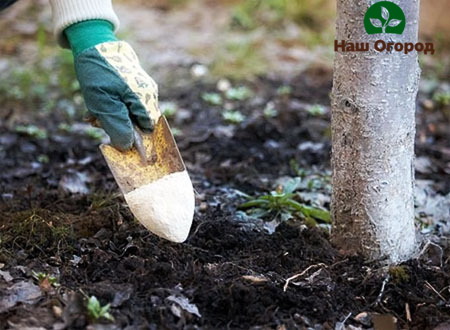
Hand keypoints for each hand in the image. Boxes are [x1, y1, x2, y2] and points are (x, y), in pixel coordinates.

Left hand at [66, 20, 157, 149]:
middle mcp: (148, 94)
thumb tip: (127, 147)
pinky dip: (110, 106)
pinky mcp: (133, 83)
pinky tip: (96, 103)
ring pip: (129, 113)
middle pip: (137, 122)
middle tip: (97, 121)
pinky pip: (125, 102)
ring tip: (93, 111)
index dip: (131, 136)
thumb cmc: (98, 73)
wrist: (93, 41)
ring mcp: (142, 87)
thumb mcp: (103, 104)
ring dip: (110, 116)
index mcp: (145, 99)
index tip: (112, 133)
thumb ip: (117, 126)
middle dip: (117, 124)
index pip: (146, 130)